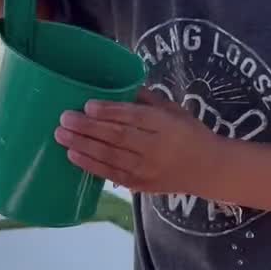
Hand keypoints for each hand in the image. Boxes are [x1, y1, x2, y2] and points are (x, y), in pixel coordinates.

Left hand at [55, 90, 222, 195]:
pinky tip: (73, 156)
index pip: (134, 117)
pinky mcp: (140, 184)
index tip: (88, 105)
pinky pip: (112, 175)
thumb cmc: (189, 133)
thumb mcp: (173, 110)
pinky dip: (91, 165)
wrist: (209, 169)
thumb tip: (115, 85)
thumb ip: (146, 100)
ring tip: (61, 136)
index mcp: (166, 125)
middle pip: (118, 137)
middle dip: (88, 128)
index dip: (110, 112)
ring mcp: (147, 169)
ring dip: (83, 147)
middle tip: (64, 119)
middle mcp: (155, 148)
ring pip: (111, 157)